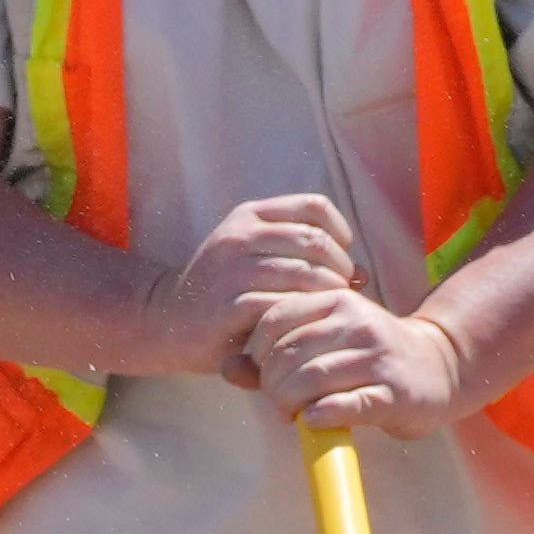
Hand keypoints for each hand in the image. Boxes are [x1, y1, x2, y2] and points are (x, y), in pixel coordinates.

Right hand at [165, 190, 366, 336]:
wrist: (169, 321)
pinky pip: (282, 305)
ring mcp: (232, 271)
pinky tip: (304, 326)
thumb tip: (364, 275)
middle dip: (339, 269)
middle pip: (315, 241)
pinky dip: (301, 316)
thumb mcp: (258, 261)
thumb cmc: (225, 292)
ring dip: (326, 294)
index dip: (340, 231)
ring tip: (327, 309)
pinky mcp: (228, 306)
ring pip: (304, 273)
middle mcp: (240, 237)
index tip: (342, 259)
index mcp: (250, 216)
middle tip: (340, 291)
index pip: (314, 207)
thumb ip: (306, 259)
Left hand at [234, 276, 468, 437]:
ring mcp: (377, 357)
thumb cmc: (367, 356)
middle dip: (271, 383)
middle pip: (288, 352)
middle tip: (277, 401)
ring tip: (292, 413)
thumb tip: (225, 367)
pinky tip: (314, 420)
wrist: (436, 367)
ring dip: (290, 403)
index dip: (256, 351)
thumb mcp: (323, 342)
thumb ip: (273, 354)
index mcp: (335, 300)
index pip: (274, 319)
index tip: (263, 372)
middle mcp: (357, 322)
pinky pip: (346, 404)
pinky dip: (321, 415)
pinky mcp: (393, 392)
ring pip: (312, 378)